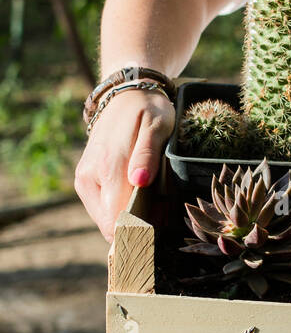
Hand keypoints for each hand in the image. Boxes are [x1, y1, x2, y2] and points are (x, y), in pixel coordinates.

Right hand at [74, 89, 175, 241]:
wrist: (125, 96)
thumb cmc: (147, 111)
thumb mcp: (157, 126)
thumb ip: (147, 155)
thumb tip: (140, 182)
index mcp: (107, 168)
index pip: (116, 220)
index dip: (137, 235)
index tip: (158, 237)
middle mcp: (89, 178)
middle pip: (110, 225)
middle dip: (136, 231)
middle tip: (163, 224)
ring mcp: (84, 181)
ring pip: (106, 220)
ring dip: (128, 222)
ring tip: (155, 210)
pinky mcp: (85, 181)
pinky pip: (103, 209)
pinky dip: (121, 211)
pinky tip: (141, 202)